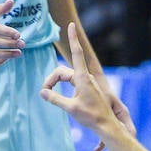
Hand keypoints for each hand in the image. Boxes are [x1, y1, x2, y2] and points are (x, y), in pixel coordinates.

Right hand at [40, 23, 133, 139]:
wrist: (107, 125)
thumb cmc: (91, 116)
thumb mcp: (70, 108)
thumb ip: (55, 99)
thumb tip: (42, 92)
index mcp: (82, 78)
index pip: (77, 53)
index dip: (73, 39)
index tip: (71, 25)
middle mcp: (85, 78)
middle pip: (63, 72)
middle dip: (51, 79)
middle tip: (44, 91)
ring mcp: (87, 84)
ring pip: (67, 78)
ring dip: (56, 84)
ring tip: (49, 95)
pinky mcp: (88, 90)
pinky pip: (72, 84)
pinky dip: (63, 88)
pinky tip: (63, 101)